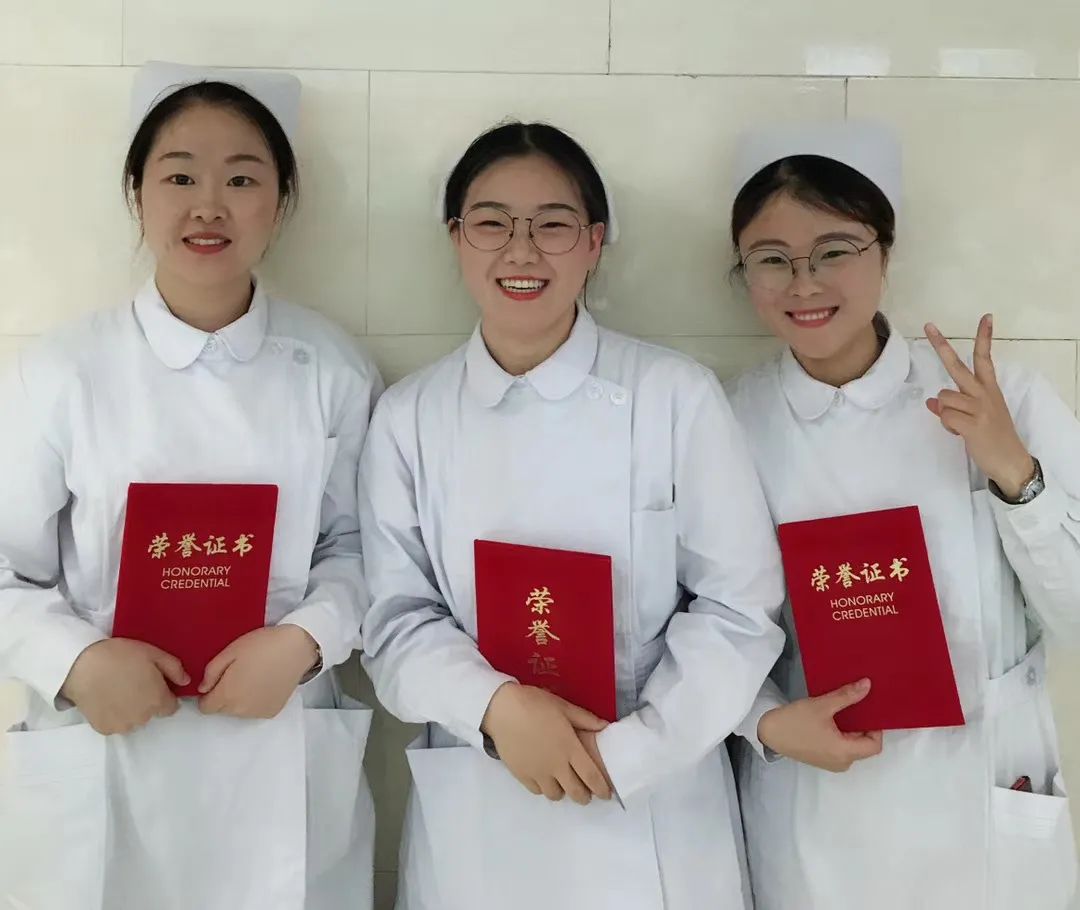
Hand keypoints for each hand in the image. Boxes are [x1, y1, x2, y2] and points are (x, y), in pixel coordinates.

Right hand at [60, 638, 186, 734]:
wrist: (82, 665)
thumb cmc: (120, 655)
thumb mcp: (153, 654)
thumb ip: (175, 669)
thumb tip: (186, 682)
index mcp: (158, 700)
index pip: (170, 708)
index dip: (164, 696)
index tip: (153, 685)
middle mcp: (143, 718)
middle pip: (151, 714)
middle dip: (147, 702)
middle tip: (133, 684)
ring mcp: (122, 725)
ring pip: (134, 721)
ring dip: (131, 711)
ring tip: (118, 691)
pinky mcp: (104, 729)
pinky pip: (115, 725)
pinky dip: (113, 715)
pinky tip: (106, 699)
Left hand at [198, 625, 317, 718]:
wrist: (296, 648)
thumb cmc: (261, 645)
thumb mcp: (230, 651)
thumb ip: (211, 672)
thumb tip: (203, 688)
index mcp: (227, 695)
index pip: (205, 708)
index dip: (207, 694)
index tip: (217, 680)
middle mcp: (240, 710)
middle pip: (222, 710)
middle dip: (223, 695)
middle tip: (237, 674)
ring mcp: (258, 713)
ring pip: (238, 711)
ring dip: (239, 699)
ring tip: (252, 677)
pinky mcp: (272, 711)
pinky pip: (254, 710)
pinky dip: (255, 701)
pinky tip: (264, 683)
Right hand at [481, 683, 611, 804]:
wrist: (502, 709)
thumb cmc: (535, 704)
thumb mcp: (564, 707)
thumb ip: (585, 719)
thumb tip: (605, 726)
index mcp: (570, 748)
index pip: (591, 776)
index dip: (601, 789)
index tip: (606, 794)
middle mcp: (556, 766)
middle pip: (575, 793)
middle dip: (584, 796)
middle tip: (586, 792)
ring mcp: (537, 773)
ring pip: (556, 795)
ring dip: (563, 791)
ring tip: (563, 782)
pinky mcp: (521, 775)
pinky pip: (537, 791)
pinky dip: (544, 788)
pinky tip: (544, 778)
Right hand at [757, 679, 883, 772]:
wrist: (768, 732)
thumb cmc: (796, 720)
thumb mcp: (822, 705)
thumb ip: (847, 696)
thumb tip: (868, 684)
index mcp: (844, 752)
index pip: (874, 745)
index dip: (876, 728)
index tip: (867, 710)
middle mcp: (842, 763)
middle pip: (864, 746)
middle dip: (863, 727)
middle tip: (855, 707)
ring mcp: (832, 763)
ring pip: (852, 747)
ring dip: (851, 731)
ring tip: (842, 712)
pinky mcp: (822, 760)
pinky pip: (841, 749)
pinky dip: (841, 736)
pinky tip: (831, 721)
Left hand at [925, 315, 1034, 498]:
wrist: (1011, 461)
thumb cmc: (993, 437)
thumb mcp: (976, 417)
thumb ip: (955, 406)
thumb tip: (931, 401)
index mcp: (989, 389)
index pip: (985, 358)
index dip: (984, 338)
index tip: (985, 316)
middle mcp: (984, 394)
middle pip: (957, 366)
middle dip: (941, 346)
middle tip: (928, 325)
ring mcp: (979, 408)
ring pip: (945, 397)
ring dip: (946, 413)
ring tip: (960, 426)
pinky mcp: (973, 424)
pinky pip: (945, 416)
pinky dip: (948, 426)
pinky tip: (961, 434)